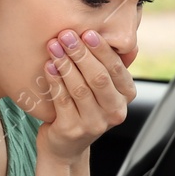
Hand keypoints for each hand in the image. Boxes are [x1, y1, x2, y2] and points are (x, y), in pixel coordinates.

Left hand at [39, 28, 136, 162]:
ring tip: (53, 46)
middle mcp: (115, 112)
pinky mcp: (72, 130)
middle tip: (66, 35)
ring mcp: (94, 124)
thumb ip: (106, 65)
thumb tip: (105, 30)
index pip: (116, 68)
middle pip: (99, 78)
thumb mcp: (102, 88)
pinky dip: (55, 81)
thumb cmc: (83, 107)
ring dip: (66, 64)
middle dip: (81, 53)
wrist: (65, 145)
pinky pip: (62, 100)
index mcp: (126, 96)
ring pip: (80, 88)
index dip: (101, 49)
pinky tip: (48, 66)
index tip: (86, 32)